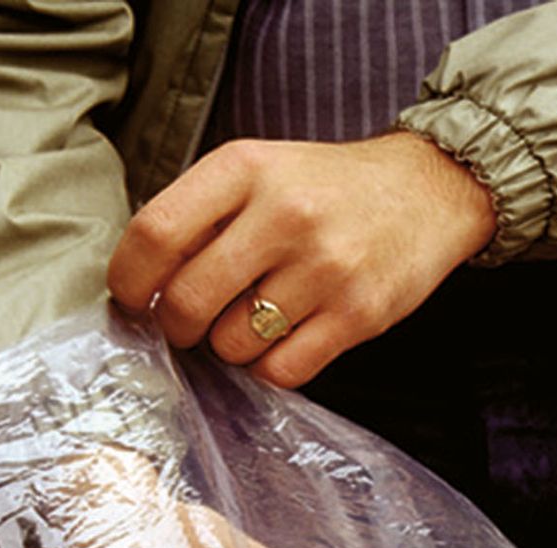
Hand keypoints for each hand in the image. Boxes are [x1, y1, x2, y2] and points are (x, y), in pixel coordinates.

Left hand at [107, 132, 497, 388]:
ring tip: (249, 323)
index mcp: (245, 169)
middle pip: (188, 300)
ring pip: (233, 342)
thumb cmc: (328, 188)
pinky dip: (268, 367)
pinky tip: (278, 344)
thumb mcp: (260, 170)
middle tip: (188, 323)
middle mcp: (285, 215)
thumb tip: (141, 282)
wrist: (427, 192)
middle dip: (176, 326)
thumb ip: (202, 213)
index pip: (156, 234)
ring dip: (228, 346)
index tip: (132, 299)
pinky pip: (283, 369)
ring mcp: (325, 268)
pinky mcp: (359, 314)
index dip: (128, 280)